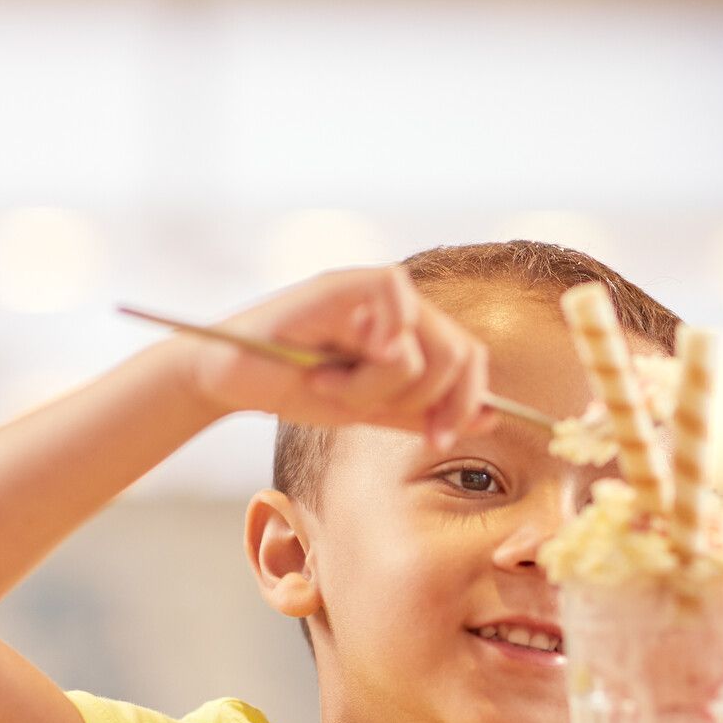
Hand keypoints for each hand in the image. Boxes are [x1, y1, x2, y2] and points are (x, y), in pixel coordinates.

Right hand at [172, 266, 491, 450]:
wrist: (231, 380)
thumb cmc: (296, 388)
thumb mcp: (370, 410)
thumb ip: (423, 413)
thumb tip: (492, 418)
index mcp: (412, 334)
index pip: (469, 359)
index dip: (465, 403)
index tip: (437, 439)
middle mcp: (399, 308)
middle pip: (459, 352)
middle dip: (429, 401)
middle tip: (381, 414)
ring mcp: (371, 292)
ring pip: (423, 347)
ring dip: (375, 387)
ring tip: (328, 386)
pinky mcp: (343, 282)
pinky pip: (396, 302)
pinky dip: (373, 346)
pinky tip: (330, 365)